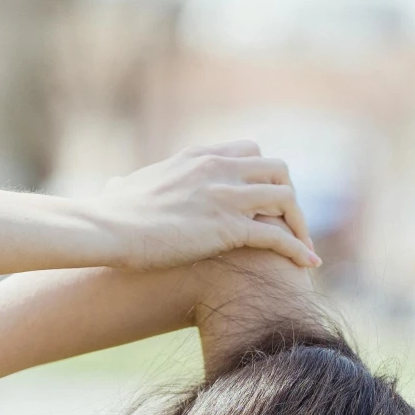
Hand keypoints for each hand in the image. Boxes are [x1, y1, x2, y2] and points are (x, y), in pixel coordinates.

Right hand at [92, 142, 319, 272]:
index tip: (265, 200)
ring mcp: (226, 196)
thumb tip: (114, 188)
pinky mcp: (228, 228)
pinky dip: (298, 249)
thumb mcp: (125, 187)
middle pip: (277, 168)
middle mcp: (218, 169)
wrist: (106, 227)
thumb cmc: (109, 213)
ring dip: (300, 223)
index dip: (263, 175)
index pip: (249, 150)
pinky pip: (278, 235)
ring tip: (304, 248)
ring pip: (286, 198)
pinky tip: (308, 264)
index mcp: (198, 156)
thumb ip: (130, 184)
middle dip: (289, 196)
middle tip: (289, 225)